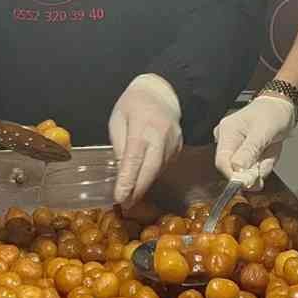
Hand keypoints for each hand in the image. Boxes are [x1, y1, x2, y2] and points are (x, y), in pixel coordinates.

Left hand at [109, 74, 183, 207]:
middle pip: (151, 169)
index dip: (127, 180)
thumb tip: (121, 172)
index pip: (134, 158)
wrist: (162, 91)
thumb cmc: (134, 104)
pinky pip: (164, 165)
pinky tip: (143, 179)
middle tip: (125, 205)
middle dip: (138, 190)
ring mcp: (173, 143)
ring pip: (158, 170)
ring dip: (144, 185)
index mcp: (143, 126)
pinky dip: (153, 175)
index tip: (120, 197)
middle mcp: (161, 136)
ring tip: (130, 197)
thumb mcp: (118, 120)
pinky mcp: (179, 147)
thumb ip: (120, 145)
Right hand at [213, 95, 296, 190]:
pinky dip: (264, 164)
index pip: (222, 162)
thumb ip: (250, 151)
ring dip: (262, 166)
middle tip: (267, 159)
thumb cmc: (272, 112)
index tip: (250, 182)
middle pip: (234, 169)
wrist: (281, 107)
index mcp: (227, 132)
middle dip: (253, 170)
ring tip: (269, 149)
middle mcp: (228, 141)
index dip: (234, 176)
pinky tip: (268, 151)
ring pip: (247, 171)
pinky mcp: (245, 154)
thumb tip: (237, 170)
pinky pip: (254, 168)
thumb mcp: (264, 131)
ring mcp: (236, 148)